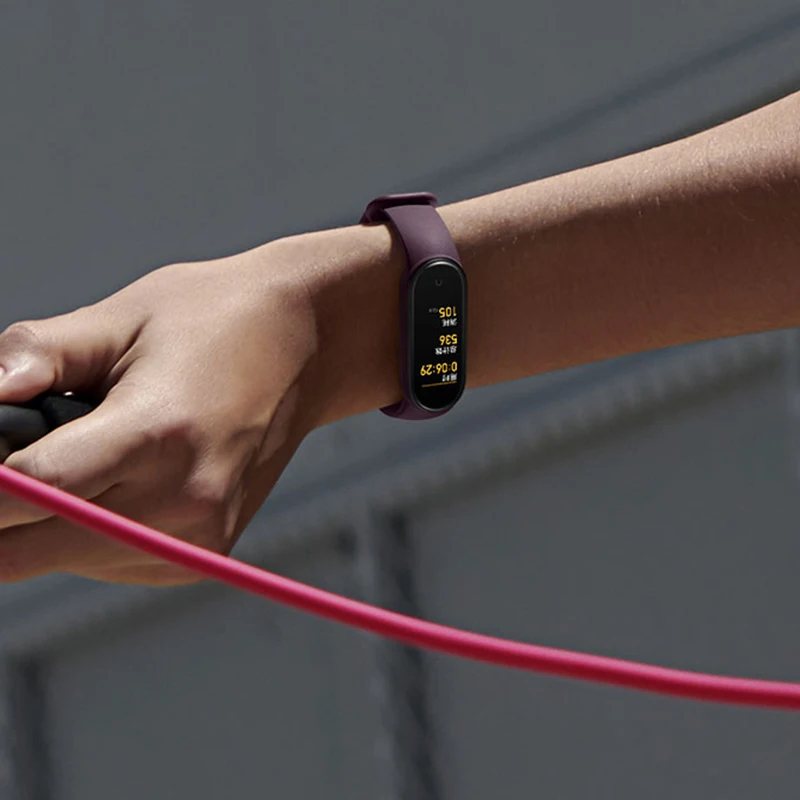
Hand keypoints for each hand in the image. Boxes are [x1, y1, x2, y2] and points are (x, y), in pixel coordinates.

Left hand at [0, 237, 336, 584]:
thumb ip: (38, 355)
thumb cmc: (214, 321)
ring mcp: (198, 536)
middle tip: (15, 453)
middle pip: (30, 549)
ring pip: (62, 559)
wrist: (304, 349)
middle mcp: (183, 500)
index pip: (33, 489)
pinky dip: (82, 531)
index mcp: (158, 431)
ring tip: (84, 451)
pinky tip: (113, 479)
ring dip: (38, 521)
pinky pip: (107, 561)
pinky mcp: (204, 554)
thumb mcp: (123, 316)